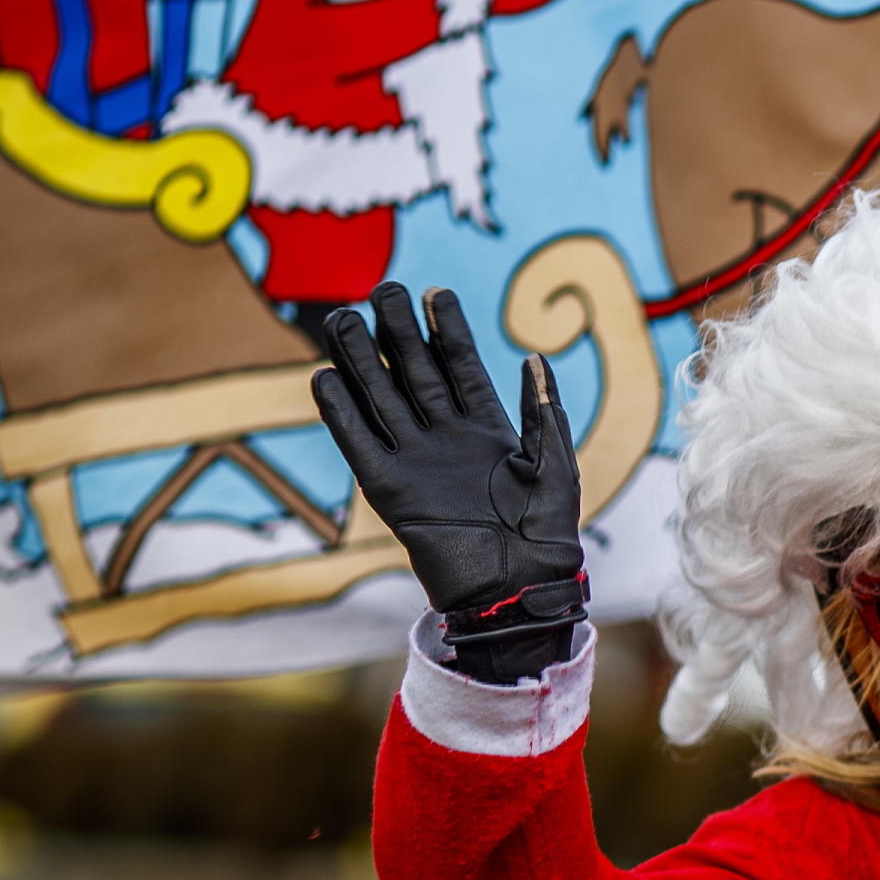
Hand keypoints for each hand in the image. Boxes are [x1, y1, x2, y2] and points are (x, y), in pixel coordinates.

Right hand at [313, 283, 584, 679]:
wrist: (520, 590)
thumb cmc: (547, 532)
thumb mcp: (555, 465)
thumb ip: (541, 412)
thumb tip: (535, 358)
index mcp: (489, 429)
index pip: (461, 366)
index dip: (448, 329)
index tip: (435, 292)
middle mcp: (447, 438)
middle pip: (415, 373)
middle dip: (398, 332)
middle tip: (381, 289)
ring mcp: (416, 461)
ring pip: (382, 399)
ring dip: (362, 362)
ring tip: (343, 319)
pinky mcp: (391, 490)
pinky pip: (359, 445)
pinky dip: (341, 414)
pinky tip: (324, 378)